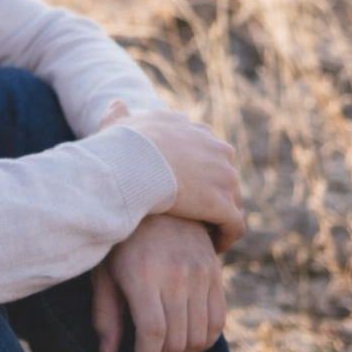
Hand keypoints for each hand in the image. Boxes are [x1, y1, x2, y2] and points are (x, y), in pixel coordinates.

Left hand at [91, 215, 226, 351]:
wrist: (152, 190)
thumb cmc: (118, 235)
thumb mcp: (102, 270)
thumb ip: (106, 312)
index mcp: (143, 276)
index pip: (153, 334)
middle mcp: (176, 275)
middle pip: (178, 339)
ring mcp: (200, 272)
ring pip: (201, 334)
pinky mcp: (214, 270)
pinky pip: (218, 317)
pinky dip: (206, 340)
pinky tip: (187, 346)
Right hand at [98, 101, 243, 251]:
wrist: (133, 164)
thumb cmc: (122, 147)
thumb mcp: (118, 125)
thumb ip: (119, 115)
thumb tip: (117, 103)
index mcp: (196, 130)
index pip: (208, 151)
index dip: (198, 171)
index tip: (185, 188)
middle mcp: (217, 148)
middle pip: (225, 175)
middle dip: (214, 193)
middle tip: (196, 214)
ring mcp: (224, 177)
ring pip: (233, 201)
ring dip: (221, 216)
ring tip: (205, 234)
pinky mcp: (224, 205)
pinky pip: (234, 226)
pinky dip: (226, 237)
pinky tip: (213, 247)